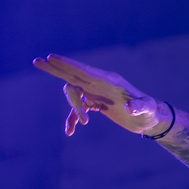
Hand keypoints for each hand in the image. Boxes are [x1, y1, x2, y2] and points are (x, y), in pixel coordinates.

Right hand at [33, 54, 167, 135]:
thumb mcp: (147, 109)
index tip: (52, 57)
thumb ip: (140, 106)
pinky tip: (69, 131)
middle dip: (56, 69)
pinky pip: (78, 108)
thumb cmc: (150, 112)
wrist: (151, 119)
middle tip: (37, 61)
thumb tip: (130, 108)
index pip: (85, 71)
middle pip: (73, 75)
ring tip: (84, 121)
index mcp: (109, 81)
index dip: (68, 64)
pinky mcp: (96, 103)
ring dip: (74, 107)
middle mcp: (101, 84)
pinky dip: (72, 118)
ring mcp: (97, 93)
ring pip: (74, 93)